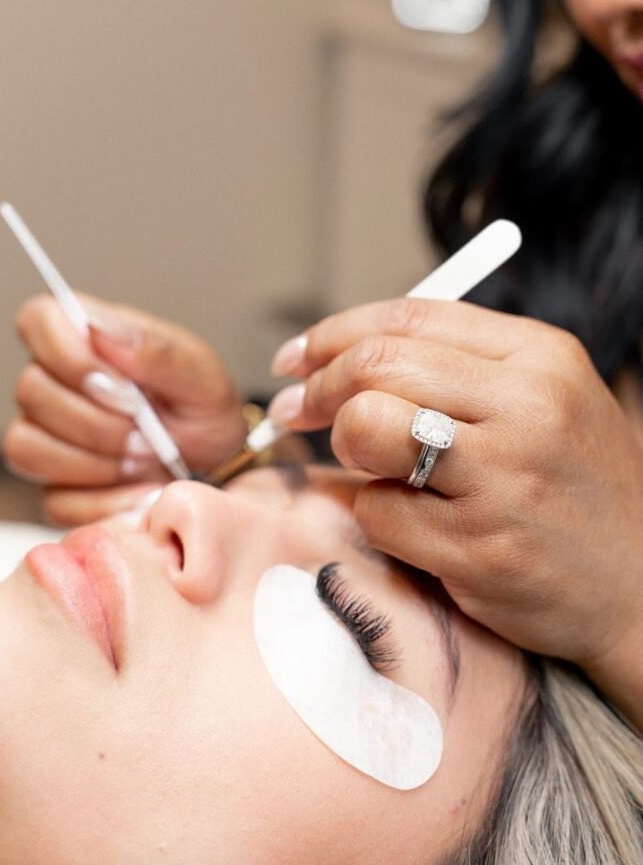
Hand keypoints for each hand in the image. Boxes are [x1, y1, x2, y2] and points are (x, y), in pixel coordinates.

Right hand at [3, 295, 246, 525]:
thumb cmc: (204, 411)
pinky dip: (104, 500)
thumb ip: (155, 349)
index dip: (68, 354)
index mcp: (88, 339)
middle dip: (97, 422)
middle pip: (31, 392)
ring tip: (145, 460)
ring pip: (28, 448)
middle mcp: (56, 383)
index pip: (39, 319)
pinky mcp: (54, 488)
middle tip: (147, 434)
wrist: (219, 468)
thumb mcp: (201, 375)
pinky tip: (139, 489)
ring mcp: (47, 436)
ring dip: (96, 462)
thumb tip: (100, 329)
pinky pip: (53, 498)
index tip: (120, 384)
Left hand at [268, 297, 642, 707]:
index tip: (296, 357)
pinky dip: (374, 515)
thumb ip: (459, 366)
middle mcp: (527, 407)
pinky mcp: (481, 548)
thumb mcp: (546, 399)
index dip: (334, 333)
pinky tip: (409, 524)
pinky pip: (378, 512)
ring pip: (367, 427)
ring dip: (347, 447)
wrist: (640, 589)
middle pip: (378, 364)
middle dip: (319, 387)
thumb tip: (344, 354)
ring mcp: (505, 480)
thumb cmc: (574, 487)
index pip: (409, 316)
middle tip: (297, 411)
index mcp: (541, 356)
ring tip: (370, 465)